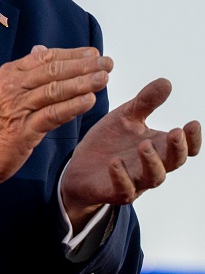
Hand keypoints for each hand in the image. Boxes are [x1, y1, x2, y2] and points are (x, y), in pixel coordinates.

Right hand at [0, 45, 111, 188]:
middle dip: (82, 66)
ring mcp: (17, 109)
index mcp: (10, 74)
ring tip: (103, 78)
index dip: (71, 54)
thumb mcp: (7, 89)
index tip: (94, 53)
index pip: (45, 58)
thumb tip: (41, 50)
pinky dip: (71, 107)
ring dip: (82, 83)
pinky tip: (88, 100)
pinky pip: (52, 115)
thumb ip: (27, 70)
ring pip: (54, 91)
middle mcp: (12, 88)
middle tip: (106, 63)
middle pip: (52, 72)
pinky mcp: (24, 131)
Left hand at [61, 78, 201, 229]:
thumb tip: (166, 82)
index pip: (184, 147)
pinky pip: (124, 189)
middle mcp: (151, 165)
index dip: (192, 138)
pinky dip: (121, 176)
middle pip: (173, 161)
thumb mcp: (125, 117)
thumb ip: (145, 102)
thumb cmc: (108, 142)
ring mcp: (136, 180)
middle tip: (174, 132)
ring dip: (151, 161)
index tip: (192, 124)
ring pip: (153, 177)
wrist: (80, 166)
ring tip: (144, 145)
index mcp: (157, 147)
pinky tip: (115, 162)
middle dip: (176, 148)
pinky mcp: (116, 191)